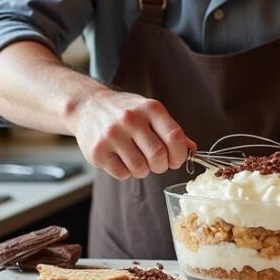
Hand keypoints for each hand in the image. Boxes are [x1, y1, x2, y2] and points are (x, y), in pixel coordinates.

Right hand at [71, 89, 194, 179]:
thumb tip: (192, 149)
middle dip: (161, 166)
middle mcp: (131, 119)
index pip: (174, 137)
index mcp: (150, 108)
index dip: (180, 155)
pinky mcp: (97, 151)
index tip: (176, 160)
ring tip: (137, 159)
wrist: (87, 105)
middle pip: (158, 156)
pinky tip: (121, 159)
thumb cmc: (125, 111)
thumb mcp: (150, 112)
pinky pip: (122, 174)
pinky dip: (126, 172)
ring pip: (140, 169)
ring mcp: (112, 135)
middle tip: (157, 163)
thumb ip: (171, 130)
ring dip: (143, 170)